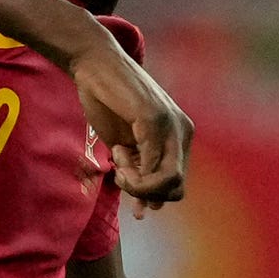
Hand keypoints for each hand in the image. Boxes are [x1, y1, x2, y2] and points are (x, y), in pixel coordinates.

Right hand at [63, 35, 189, 207]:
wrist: (95, 66)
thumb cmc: (108, 103)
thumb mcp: (127, 146)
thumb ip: (139, 172)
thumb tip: (147, 210)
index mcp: (180, 137)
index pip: (176, 186)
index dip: (151, 195)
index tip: (125, 183)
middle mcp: (183, 131)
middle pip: (176, 189)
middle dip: (145, 193)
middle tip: (121, 176)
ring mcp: (171, 125)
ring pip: (166, 181)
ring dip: (136, 185)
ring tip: (118, 165)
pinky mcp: (154, 119)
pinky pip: (151, 165)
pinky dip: (130, 170)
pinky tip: (116, 152)